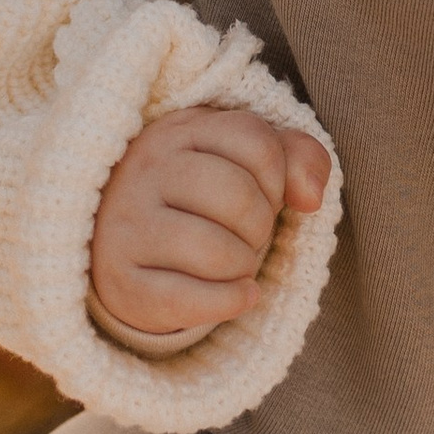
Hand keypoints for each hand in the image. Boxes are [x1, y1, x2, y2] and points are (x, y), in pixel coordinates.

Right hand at [88, 108, 330, 343]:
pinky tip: (242, 295)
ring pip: (213, 251)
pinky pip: (188, 298)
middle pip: (238, 197)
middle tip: (250, 235)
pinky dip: (230, 302)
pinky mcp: (122, 282)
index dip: (279, 177)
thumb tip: (312, 198)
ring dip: (244, 265)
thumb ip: (297, 159)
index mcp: (179, 132)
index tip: (265, 195)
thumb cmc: (201, 198)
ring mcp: (127, 227)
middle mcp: (146, 172)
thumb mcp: (246, 161)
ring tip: (236, 263)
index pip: (256, 142)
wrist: (122, 243)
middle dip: (261, 225)